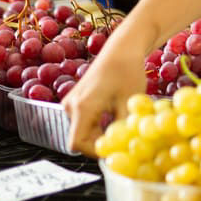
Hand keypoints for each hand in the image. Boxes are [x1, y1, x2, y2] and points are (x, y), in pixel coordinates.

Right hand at [63, 41, 147, 155]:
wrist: (121, 48)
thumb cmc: (127, 71)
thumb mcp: (129, 101)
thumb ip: (123, 127)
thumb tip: (125, 149)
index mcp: (81, 108)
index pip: (77, 143)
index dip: (95, 152)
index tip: (116, 150)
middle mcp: (71, 106)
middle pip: (79, 138)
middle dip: (100, 143)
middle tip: (124, 140)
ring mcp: (71, 102)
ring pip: (82, 130)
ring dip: (101, 133)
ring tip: (122, 124)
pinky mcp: (76, 99)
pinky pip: (84, 121)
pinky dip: (99, 124)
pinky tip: (116, 115)